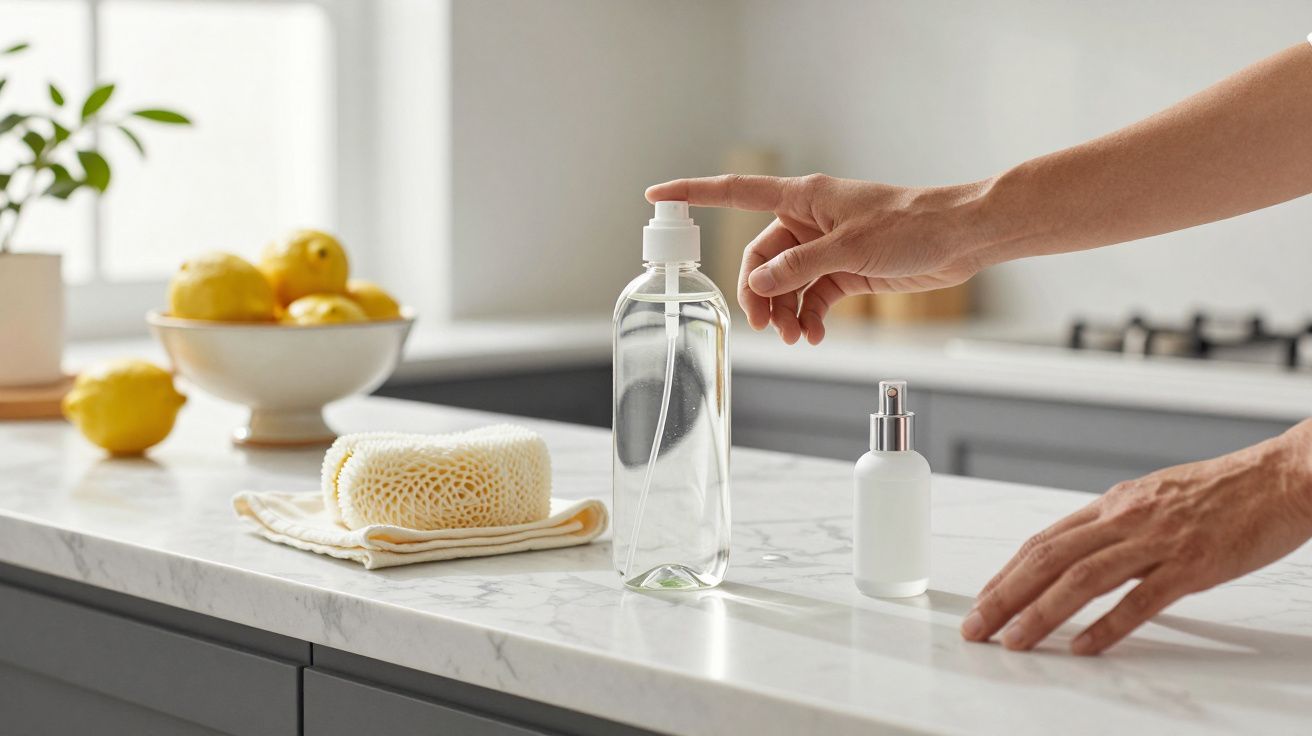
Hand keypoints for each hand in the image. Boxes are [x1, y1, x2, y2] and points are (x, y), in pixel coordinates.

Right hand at [644, 174, 989, 343]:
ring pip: (786, 283)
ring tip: (797, 338)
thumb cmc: (911, 225)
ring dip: (786, 312)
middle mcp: (809, 221)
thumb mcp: (847, 249)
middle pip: (761, 258)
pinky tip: (815, 335)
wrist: (959, 238)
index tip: (657, 197)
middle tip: (766, 326)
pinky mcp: (846, 269)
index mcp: (802, 198)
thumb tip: (758, 285)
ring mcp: (826, 247)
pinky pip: (813, 296)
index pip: (735, 193)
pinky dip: (810, 317)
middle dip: (759, 294)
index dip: (693, 193)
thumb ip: (797, 269)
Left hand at [961, 421, 1311, 654]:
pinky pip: (1141, 600)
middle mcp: (1126, 519)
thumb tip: (1082, 548)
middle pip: (1048, 559)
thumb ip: (1117, 525)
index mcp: (1114, 504)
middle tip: (976, 627)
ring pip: (1082, 578)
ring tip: (1012, 640)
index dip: (1008, 573)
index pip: (1044, 540)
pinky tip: (1083, 647)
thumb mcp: (1156, 499)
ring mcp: (1157, 542)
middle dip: (1005, 595)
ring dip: (1040, 612)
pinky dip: (1107, 626)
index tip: (983, 600)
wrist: (1282, 477)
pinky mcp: (1192, 565)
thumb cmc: (1225, 490)